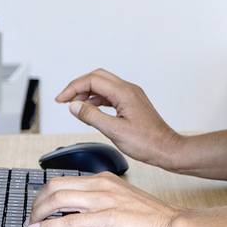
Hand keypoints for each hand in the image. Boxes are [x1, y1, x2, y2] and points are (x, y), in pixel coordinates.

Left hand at [25, 172, 180, 226]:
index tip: (38, 206)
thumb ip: (102, 202)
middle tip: (31, 216)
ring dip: (38, 213)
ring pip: (58, 199)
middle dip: (37, 201)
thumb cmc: (152, 219)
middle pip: (56, 185)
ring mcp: (103, 200)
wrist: (172, 226)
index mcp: (106, 180)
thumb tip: (78, 214)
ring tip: (32, 224)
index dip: (46, 193)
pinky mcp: (105, 218)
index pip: (66, 180)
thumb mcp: (123, 201)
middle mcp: (102, 186)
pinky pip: (69, 221)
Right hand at [54, 69, 181, 167]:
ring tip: (74, 106)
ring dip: (87, 92)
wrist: (166, 149)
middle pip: (97, 77)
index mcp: (124, 93)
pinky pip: (110, 95)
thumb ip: (92, 116)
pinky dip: (97, 99)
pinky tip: (90, 109)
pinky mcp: (132, 103)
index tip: (60, 100)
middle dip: (78, 86)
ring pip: (104, 85)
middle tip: (64, 100)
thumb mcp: (114, 131)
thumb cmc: (147, 142)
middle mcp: (129, 90)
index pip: (92, 80)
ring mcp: (131, 96)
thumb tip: (74, 106)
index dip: (73, 88)